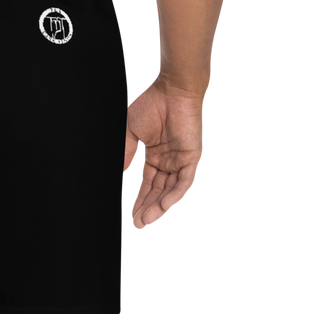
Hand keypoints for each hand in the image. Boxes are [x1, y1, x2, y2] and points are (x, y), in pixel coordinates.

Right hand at [123, 74, 206, 231]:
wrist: (172, 87)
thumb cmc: (152, 103)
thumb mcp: (131, 134)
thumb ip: (126, 155)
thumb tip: (119, 174)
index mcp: (155, 157)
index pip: (146, 186)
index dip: (139, 202)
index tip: (131, 218)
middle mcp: (169, 161)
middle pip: (158, 192)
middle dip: (148, 210)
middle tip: (139, 226)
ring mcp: (182, 160)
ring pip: (172, 191)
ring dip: (160, 207)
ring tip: (148, 221)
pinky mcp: (193, 156)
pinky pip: (186, 181)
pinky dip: (176, 194)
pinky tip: (165, 206)